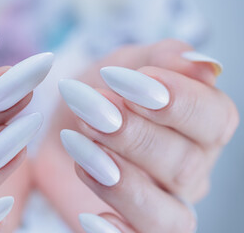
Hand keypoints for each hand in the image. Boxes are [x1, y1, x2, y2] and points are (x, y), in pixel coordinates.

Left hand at [34, 40, 238, 231]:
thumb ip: (162, 59)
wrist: (61, 122)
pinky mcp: (131, 226)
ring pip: (166, 213)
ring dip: (122, 180)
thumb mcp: (126, 63)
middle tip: (95, 108)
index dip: (178, 100)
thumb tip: (202, 64)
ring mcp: (163, 205)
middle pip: (184, 163)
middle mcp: (189, 170)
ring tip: (81, 143)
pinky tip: (90, 214)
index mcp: (199, 126)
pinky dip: (116, 232)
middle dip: (137, 135)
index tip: (130, 81)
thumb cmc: (100, 91)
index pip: (213, 118)